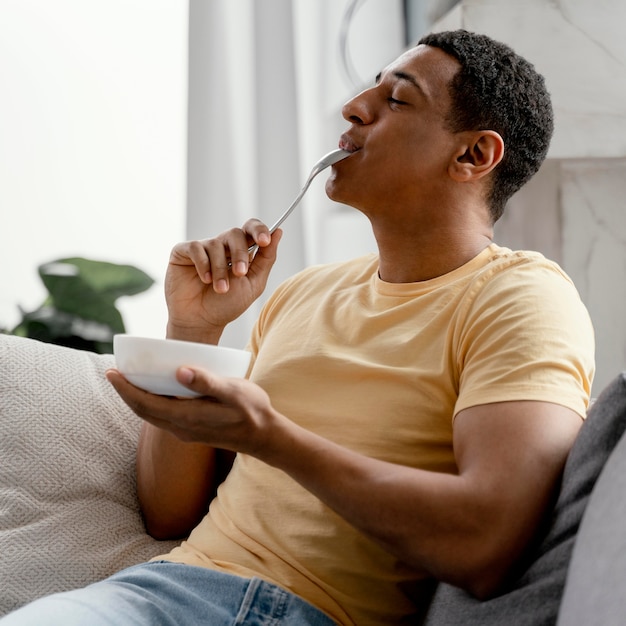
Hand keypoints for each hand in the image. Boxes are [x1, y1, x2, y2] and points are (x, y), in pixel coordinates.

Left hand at [106, 366, 277, 456]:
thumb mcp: (234, 392)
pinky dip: (150, 404)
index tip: (112, 372)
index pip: (146, 403)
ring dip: (136, 399)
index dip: (126, 389)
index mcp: (187, 417)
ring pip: (151, 416)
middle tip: (113, 372)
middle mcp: (180, 428)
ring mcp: (185, 432)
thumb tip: (179, 371)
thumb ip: (207, 382)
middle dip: (125, 393)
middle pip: (143, 411)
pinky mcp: (190, 432)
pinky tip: (154, 392)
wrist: (264, 437)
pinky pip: (161, 418)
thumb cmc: (252, 410)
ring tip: (128, 380)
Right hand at [165, 220, 282, 341]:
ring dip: (220, 270)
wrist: (201, 321)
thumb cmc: (226, 305)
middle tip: (240, 273)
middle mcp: (222, 246)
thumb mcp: (253, 283)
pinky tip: (204, 280)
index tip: (265, 241)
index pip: (251, 228)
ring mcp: (203, 248)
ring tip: (220, 289)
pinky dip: (203, 265)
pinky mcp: (183, 251)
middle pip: (235, 233)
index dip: (259, 230)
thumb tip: (278, 232)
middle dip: (240, 254)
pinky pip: (196, 248)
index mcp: (241, 251)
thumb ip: (266, 258)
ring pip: (216, 244)